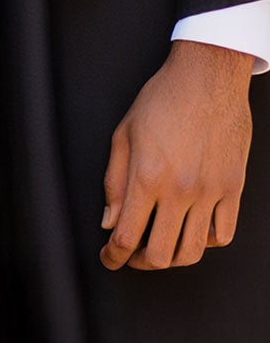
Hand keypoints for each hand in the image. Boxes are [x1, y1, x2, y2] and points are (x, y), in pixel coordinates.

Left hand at [101, 38, 252, 270]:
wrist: (207, 79)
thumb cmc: (161, 100)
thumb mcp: (123, 134)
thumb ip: (114, 182)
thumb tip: (109, 221)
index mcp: (147, 176)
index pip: (127, 235)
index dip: (114, 256)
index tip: (108, 259)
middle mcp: (181, 191)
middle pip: (161, 254)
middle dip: (139, 263)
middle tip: (129, 256)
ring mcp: (211, 193)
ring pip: (194, 251)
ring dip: (172, 258)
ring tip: (157, 249)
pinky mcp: (233, 190)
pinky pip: (223, 234)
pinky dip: (205, 242)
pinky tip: (190, 232)